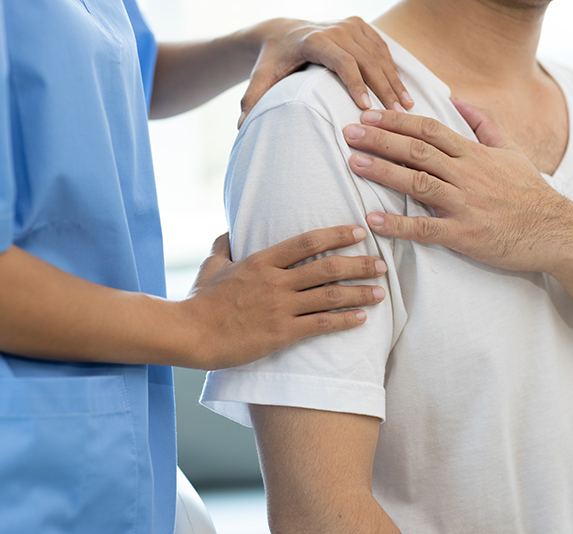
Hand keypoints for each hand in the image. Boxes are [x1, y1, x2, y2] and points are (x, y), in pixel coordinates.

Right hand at [180, 225, 386, 369]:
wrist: (191, 333)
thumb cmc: (200, 300)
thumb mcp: (211, 266)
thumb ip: (223, 246)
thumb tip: (228, 232)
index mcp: (262, 260)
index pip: (308, 242)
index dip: (337, 235)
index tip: (358, 232)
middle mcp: (276, 280)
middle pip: (327, 267)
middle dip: (359, 264)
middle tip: (381, 264)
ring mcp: (281, 307)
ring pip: (330, 295)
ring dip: (359, 292)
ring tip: (381, 292)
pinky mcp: (283, 333)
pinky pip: (322, 324)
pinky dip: (345, 320)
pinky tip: (362, 318)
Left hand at [239, 17, 413, 127]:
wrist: (281, 31)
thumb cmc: (272, 60)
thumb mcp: (261, 78)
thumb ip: (252, 100)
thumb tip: (240, 127)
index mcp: (314, 40)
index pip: (342, 62)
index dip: (356, 85)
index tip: (367, 109)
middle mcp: (335, 28)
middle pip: (366, 60)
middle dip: (383, 88)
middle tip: (397, 115)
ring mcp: (350, 25)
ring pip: (378, 54)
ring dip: (394, 81)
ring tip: (407, 108)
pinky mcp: (360, 26)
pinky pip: (382, 49)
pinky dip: (394, 70)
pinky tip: (403, 93)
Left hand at [342, 98, 572, 274]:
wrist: (557, 232)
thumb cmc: (530, 193)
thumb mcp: (512, 151)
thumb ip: (485, 124)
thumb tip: (458, 99)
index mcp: (475, 154)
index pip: (429, 129)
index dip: (397, 120)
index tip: (369, 114)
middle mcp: (468, 174)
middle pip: (417, 151)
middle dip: (381, 138)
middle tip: (349, 131)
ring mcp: (466, 204)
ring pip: (418, 183)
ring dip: (383, 172)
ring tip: (354, 163)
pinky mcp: (466, 235)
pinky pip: (426, 229)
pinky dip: (398, 224)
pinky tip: (374, 220)